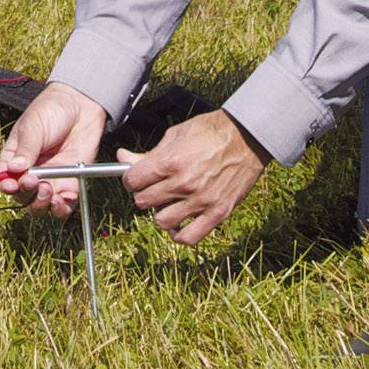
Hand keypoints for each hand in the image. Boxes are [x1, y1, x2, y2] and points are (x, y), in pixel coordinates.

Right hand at [0, 81, 108, 218]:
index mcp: (15, 158)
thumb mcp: (34, 125)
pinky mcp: (70, 184)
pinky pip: (64, 205)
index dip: (7, 186)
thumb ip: (26, 148)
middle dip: (26, 194)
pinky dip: (61, 209)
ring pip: (41, 205)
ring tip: (48, 191)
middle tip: (34, 182)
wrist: (81, 104)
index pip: (6, 179)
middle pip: (22, 196)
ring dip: (41, 204)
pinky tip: (61, 201)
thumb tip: (14, 169)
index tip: (12, 184)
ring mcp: (50, 180)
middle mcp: (31, 173)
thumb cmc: (51, 110)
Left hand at [119, 109, 269, 245]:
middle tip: (153, 187)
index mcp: (170, 161)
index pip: (132, 182)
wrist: (246, 137)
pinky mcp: (217, 213)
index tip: (136, 178)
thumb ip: (148, 153)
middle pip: (143, 202)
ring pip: (162, 221)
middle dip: (144, 194)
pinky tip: (179, 223)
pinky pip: (189, 237)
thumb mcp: (175, 135)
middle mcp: (183, 184)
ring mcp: (201, 201)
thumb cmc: (210, 131)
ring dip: (161, 212)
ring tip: (168, 202)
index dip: (130, 179)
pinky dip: (179, 234)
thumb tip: (122, 157)